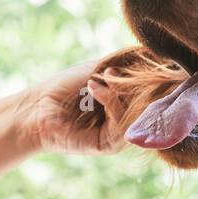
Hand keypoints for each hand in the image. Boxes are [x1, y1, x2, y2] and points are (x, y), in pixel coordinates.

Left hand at [9, 48, 185, 156]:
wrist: (37, 108)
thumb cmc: (65, 88)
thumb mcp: (101, 69)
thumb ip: (128, 64)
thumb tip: (159, 53)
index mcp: (130, 106)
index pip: (156, 95)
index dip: (160, 80)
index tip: (158, 62)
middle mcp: (128, 122)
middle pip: (152, 107)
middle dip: (143, 85)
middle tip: (129, 67)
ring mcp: (119, 136)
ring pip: (138, 116)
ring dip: (122, 91)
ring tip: (105, 76)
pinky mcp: (108, 145)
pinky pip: (121, 125)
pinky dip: (111, 102)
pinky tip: (96, 87)